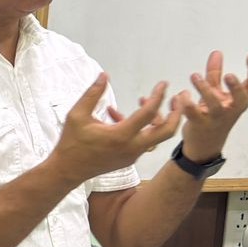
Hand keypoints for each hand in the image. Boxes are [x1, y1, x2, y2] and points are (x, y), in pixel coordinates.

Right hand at [50, 73, 182, 183]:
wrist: (68, 170)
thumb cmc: (71, 142)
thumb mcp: (77, 115)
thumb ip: (92, 94)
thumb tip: (104, 75)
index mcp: (121, 135)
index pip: (149, 113)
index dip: (158, 95)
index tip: (163, 84)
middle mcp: (132, 147)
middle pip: (167, 131)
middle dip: (178, 113)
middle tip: (179, 98)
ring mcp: (133, 155)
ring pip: (158, 137)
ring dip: (163, 121)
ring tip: (160, 104)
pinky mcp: (130, 159)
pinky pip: (144, 141)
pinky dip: (143, 128)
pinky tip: (123, 117)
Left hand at [177, 52, 247, 162]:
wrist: (204, 145)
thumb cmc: (212, 115)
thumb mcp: (216, 94)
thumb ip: (215, 74)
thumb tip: (216, 53)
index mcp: (238, 101)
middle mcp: (230, 110)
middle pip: (240, 99)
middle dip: (236, 88)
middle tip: (228, 75)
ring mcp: (216, 119)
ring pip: (214, 106)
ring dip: (205, 90)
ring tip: (195, 76)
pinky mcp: (200, 125)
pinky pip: (193, 114)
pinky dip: (186, 104)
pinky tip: (182, 95)